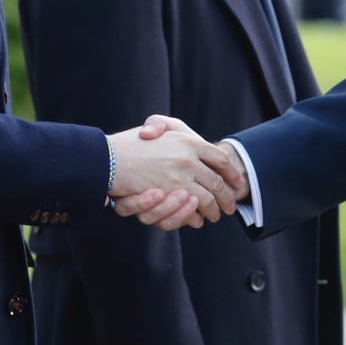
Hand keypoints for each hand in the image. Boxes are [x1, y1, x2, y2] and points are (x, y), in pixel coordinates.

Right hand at [108, 117, 236, 228]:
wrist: (107, 158)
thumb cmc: (132, 142)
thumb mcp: (158, 126)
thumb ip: (178, 130)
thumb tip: (199, 146)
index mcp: (188, 140)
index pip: (220, 158)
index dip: (232, 172)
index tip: (238, 182)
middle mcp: (187, 159)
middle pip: (218, 183)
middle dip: (226, 198)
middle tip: (228, 206)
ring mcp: (178, 178)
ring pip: (206, 200)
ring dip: (212, 210)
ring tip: (214, 215)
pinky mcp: (168, 196)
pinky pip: (188, 211)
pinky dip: (193, 216)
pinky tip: (196, 218)